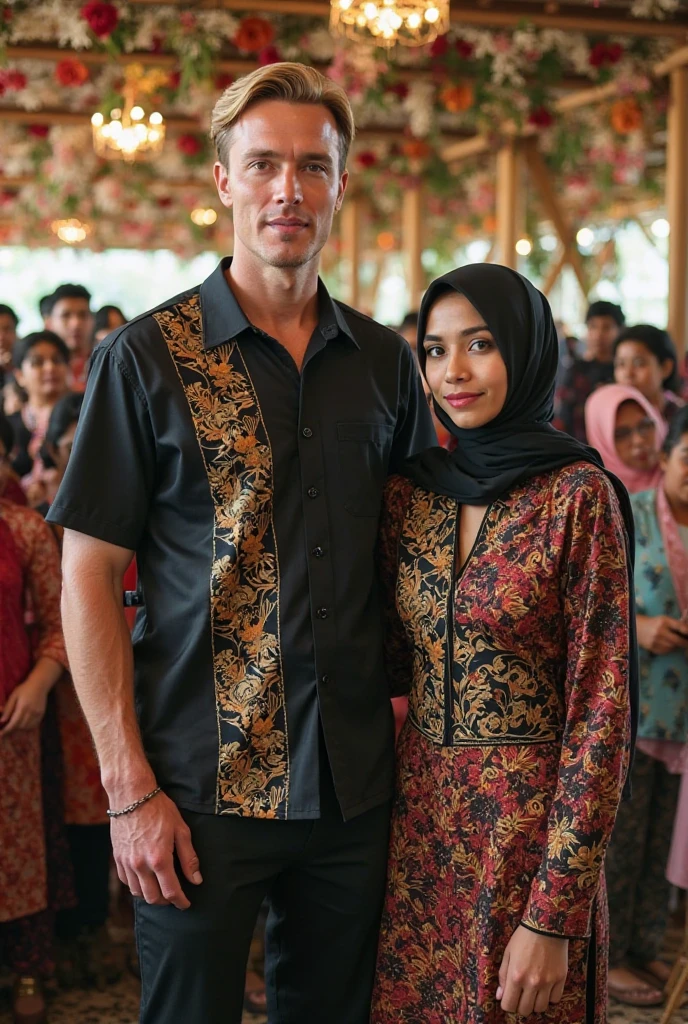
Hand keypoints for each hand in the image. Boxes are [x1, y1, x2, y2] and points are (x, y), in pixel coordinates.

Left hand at [0, 677, 49, 733]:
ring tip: (15, 725)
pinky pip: (34, 725)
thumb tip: (2, 720)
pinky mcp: (41, 714)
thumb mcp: (14, 696)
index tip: (1, 733)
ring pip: (27, 727)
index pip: (14, 723)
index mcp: (23, 707)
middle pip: (20, 726)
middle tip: (7, 729)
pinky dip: (27, 727)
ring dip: (20, 729)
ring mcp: (37, 713)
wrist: (40, 684)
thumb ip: (8, 708)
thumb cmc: (24, 689)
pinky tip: (23, 723)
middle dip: (12, 729)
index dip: (7, 730)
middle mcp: (31, 711)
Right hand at [111, 790, 202, 910]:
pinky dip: (136, 886)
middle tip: (174, 896)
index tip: (186, 904)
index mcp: (159, 859)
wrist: (132, 795)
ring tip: (160, 889)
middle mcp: (141, 865)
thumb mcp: (181, 830)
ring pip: (137, 893)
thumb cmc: (159, 809)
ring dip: (150, 895)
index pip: (171, 892)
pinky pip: (126, 881)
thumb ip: (188, 857)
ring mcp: (127, 863)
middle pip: (153, 898)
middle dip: (166, 901)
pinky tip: (144, 879)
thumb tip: (196, 880)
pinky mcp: (117, 858)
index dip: (181, 902)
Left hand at [497, 925, 568, 1015]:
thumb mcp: (508, 953)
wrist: (546, 924)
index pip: (508, 1005)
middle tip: (521, 995)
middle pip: (525, 1010)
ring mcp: (548, 982)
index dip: (507, 1004)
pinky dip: (550, 997)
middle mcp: (532, 983)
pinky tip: (546, 987)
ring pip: (541, 1008)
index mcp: (515, 976)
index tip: (508, 998)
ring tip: (533, 992)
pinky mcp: (560, 979)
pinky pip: (555, 999)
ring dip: (535, 1003)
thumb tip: (500, 996)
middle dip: (520, 1005)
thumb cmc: (524, 937)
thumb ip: (503, 976)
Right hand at [636, 615, 687, 654]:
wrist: (637, 627)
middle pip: (678, 640)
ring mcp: (655, 640)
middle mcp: (660, 630)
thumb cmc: (654, 623)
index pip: (680, 627)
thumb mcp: (664, 619)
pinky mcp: (652, 647)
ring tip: (672, 642)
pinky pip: (665, 651)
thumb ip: (676, 624)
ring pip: (672, 647)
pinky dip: (668, 649)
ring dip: (675, 646)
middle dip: (685, 643)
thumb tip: (687, 630)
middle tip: (687, 643)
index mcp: (664, 621)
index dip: (687, 632)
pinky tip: (665, 644)